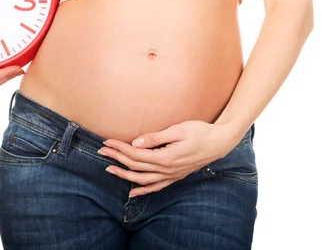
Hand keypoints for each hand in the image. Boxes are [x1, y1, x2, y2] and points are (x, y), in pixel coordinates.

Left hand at [99, 120, 239, 196]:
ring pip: (143, 180)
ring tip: (110, 169)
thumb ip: (156, 138)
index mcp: (166, 157)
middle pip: (135, 167)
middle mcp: (167, 170)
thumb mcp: (178, 130)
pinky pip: (156, 187)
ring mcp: (171, 175)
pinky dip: (143, 190)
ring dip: (124, 175)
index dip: (119, 148)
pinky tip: (132, 192)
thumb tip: (136, 143)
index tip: (107, 141)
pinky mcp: (175, 176)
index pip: (135, 155)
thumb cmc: (200, 131)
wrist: (220, 142)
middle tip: (102, 151)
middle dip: (117, 158)